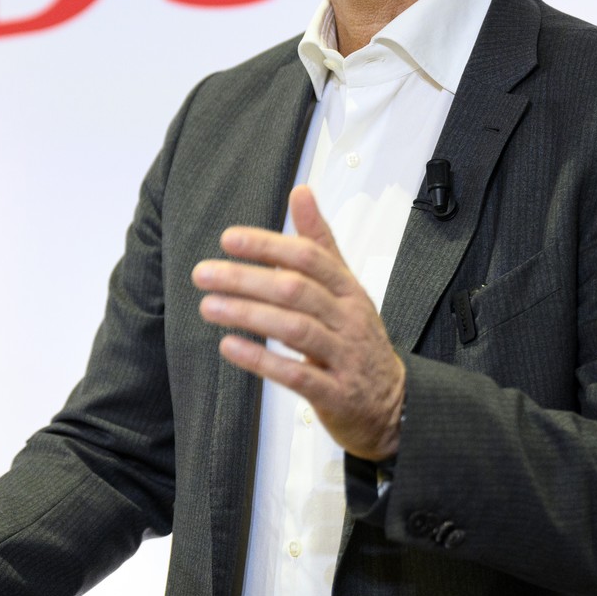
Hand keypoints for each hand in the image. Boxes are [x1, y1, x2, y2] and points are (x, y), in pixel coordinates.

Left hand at [194, 185, 405, 461]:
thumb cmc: (358, 338)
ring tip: (208, 306)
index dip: (268, 246)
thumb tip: (301, 191)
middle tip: (203, 273)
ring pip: (295, 329)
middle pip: (296, 290)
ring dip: (248, 315)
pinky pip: (297, 375)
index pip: (310, 258)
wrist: (392, 404)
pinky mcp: (335, 394)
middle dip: (246, 279)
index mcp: (349, 290)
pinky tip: (230, 347)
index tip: (229, 239)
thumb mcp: (345, 286)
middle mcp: (349, 319)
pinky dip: (261, 360)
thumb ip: (319, 242)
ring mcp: (345, 357)